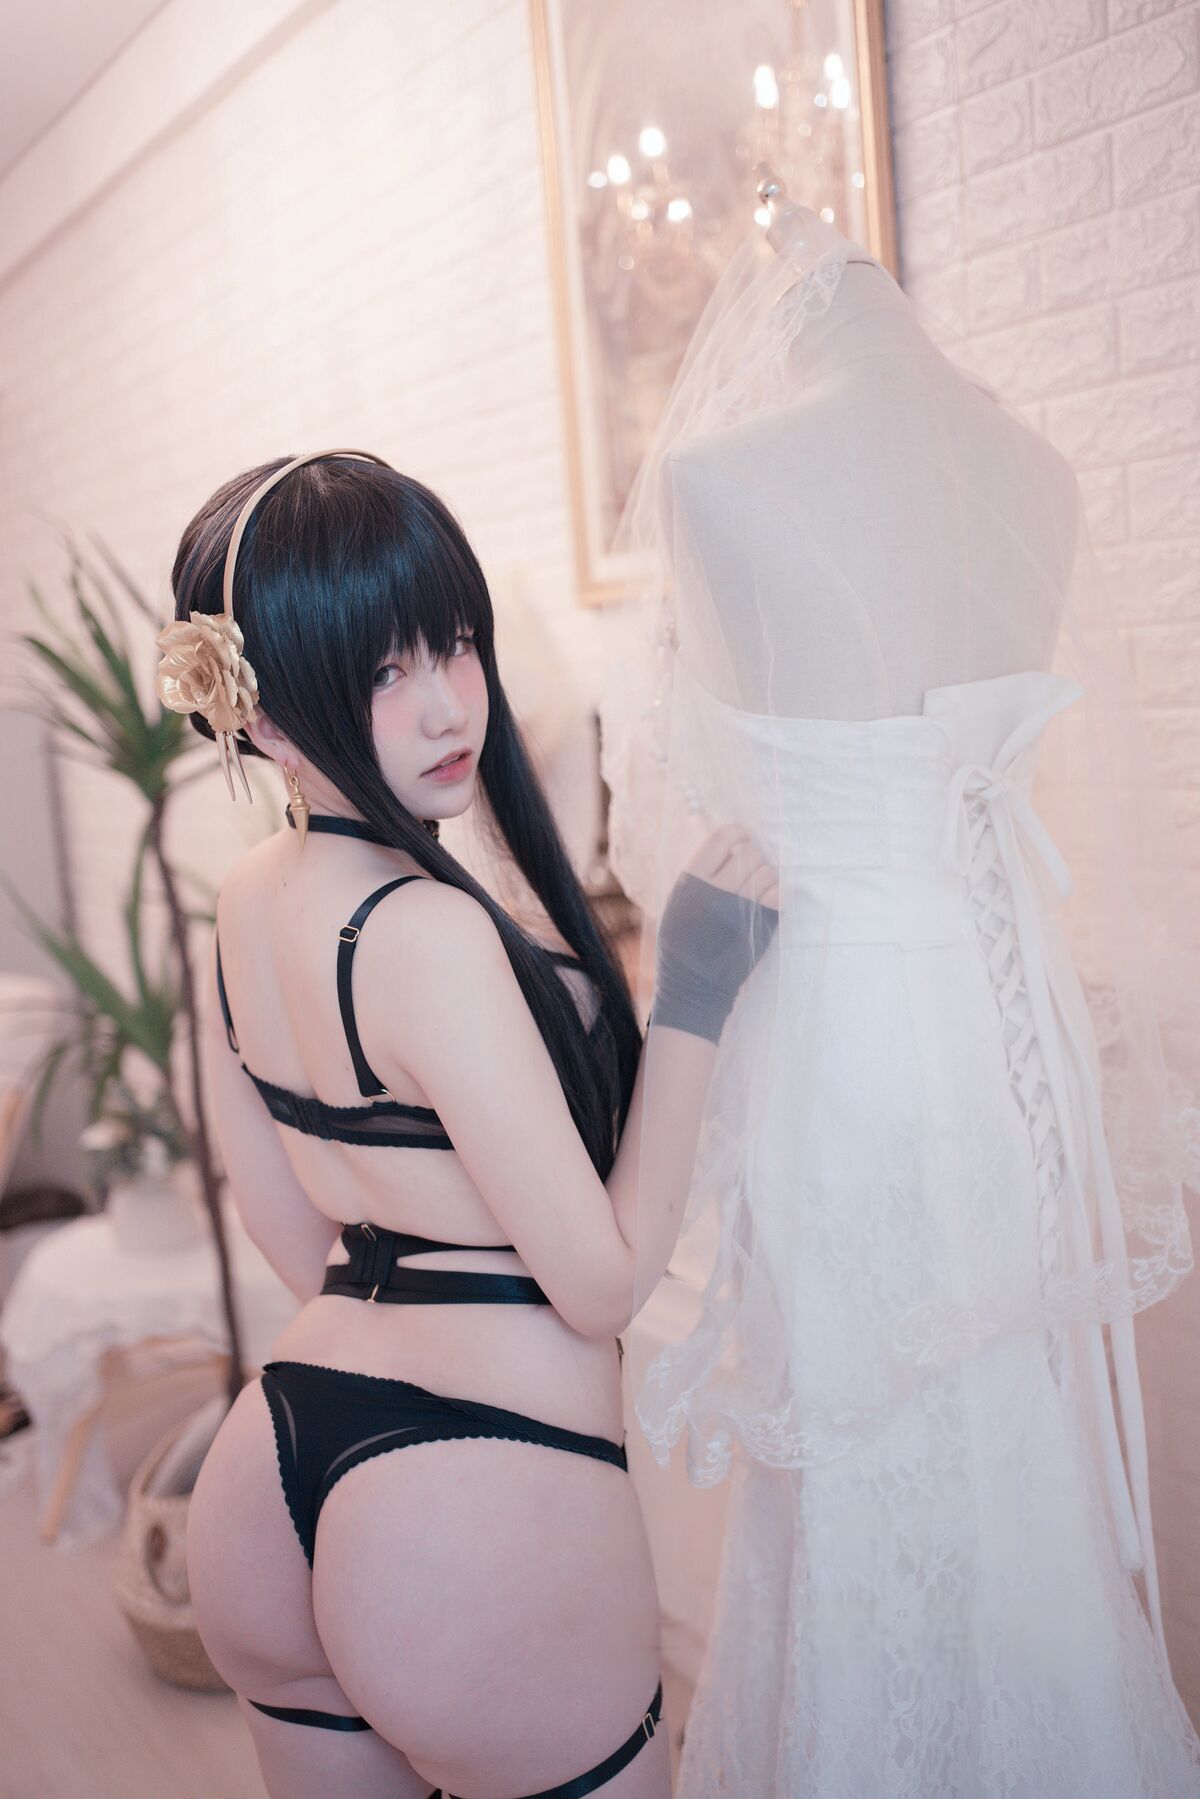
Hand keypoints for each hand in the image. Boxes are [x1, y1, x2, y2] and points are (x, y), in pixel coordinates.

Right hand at [651, 825, 779, 1043]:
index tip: (744, 840)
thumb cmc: (682, 944)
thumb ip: (699, 875)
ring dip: (766, 878)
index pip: (722, 837)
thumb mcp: (678, 904)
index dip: (738, 834)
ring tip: (756, 893)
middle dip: (753, 860)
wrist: (693, 987)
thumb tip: (727, 846)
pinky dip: (776, 895)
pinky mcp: (761, 926)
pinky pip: (779, 894)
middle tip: (748, 875)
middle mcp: (717, 891)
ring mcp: (742, 909)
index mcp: (692, 881)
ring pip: (768, 872)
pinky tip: (767, 904)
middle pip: (750, 853)